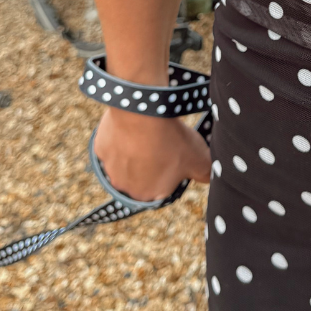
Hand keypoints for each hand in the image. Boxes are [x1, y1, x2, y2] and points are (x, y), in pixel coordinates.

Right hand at [92, 107, 210, 201]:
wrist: (142, 114)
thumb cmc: (171, 140)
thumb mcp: (199, 159)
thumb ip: (206, 174)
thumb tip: (210, 178)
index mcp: (149, 195)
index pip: (165, 186)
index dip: (174, 169)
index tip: (178, 153)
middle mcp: (125, 188)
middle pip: (144, 175)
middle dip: (155, 161)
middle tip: (165, 142)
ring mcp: (109, 169)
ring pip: (127, 160)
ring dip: (138, 150)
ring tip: (151, 132)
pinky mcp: (100, 149)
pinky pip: (114, 144)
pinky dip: (124, 137)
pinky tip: (135, 126)